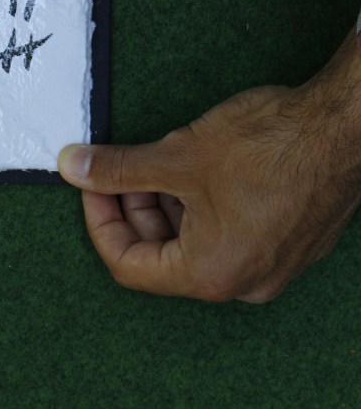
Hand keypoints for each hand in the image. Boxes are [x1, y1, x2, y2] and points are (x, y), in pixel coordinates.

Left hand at [59, 28, 360, 302]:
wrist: (345, 127)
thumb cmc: (271, 146)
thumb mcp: (177, 157)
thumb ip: (118, 170)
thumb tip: (74, 168)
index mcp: (210, 273)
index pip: (129, 265)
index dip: (99, 221)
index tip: (91, 186)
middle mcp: (243, 281)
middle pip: (161, 254)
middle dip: (133, 208)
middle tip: (118, 169)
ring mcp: (270, 263)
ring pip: (195, 240)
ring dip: (166, 203)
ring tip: (158, 160)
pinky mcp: (288, 240)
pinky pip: (228, 231)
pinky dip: (200, 204)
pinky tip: (194, 165)